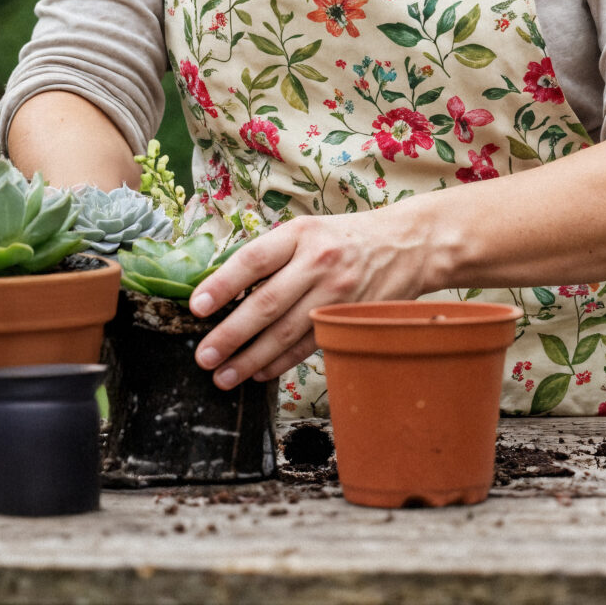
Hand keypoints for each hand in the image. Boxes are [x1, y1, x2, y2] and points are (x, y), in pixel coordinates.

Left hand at [185, 207, 444, 389]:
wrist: (408, 246)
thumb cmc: (345, 237)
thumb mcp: (307, 229)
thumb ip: (271, 254)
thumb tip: (222, 287)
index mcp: (301, 234)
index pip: (254, 260)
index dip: (222, 284)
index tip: (197, 306)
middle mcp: (319, 263)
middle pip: (267, 303)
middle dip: (231, 334)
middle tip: (204, 356)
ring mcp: (337, 294)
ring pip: (287, 332)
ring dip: (251, 358)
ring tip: (223, 375)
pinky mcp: (350, 319)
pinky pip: (309, 345)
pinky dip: (281, 362)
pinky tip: (258, 373)